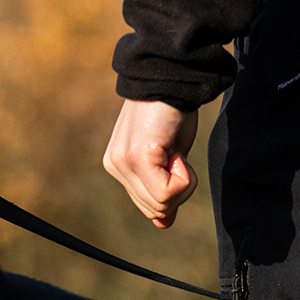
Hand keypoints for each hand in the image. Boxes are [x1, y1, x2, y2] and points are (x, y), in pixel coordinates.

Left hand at [103, 99, 199, 229]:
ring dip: (183, 180)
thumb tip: (163, 223)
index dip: (173, 190)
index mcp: (119, 166)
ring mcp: (123, 162)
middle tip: (177, 154)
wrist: (172, 75)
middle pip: (155, 209)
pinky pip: (167, 191)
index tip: (174, 158)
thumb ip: (162, 187)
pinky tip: (175, 149)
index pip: (149, 206)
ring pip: (161, 204)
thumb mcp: (171, 156)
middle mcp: (115, 166)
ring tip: (175, 148)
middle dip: (179, 189)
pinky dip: (184, 176)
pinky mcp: (136, 156)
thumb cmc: (174, 111)